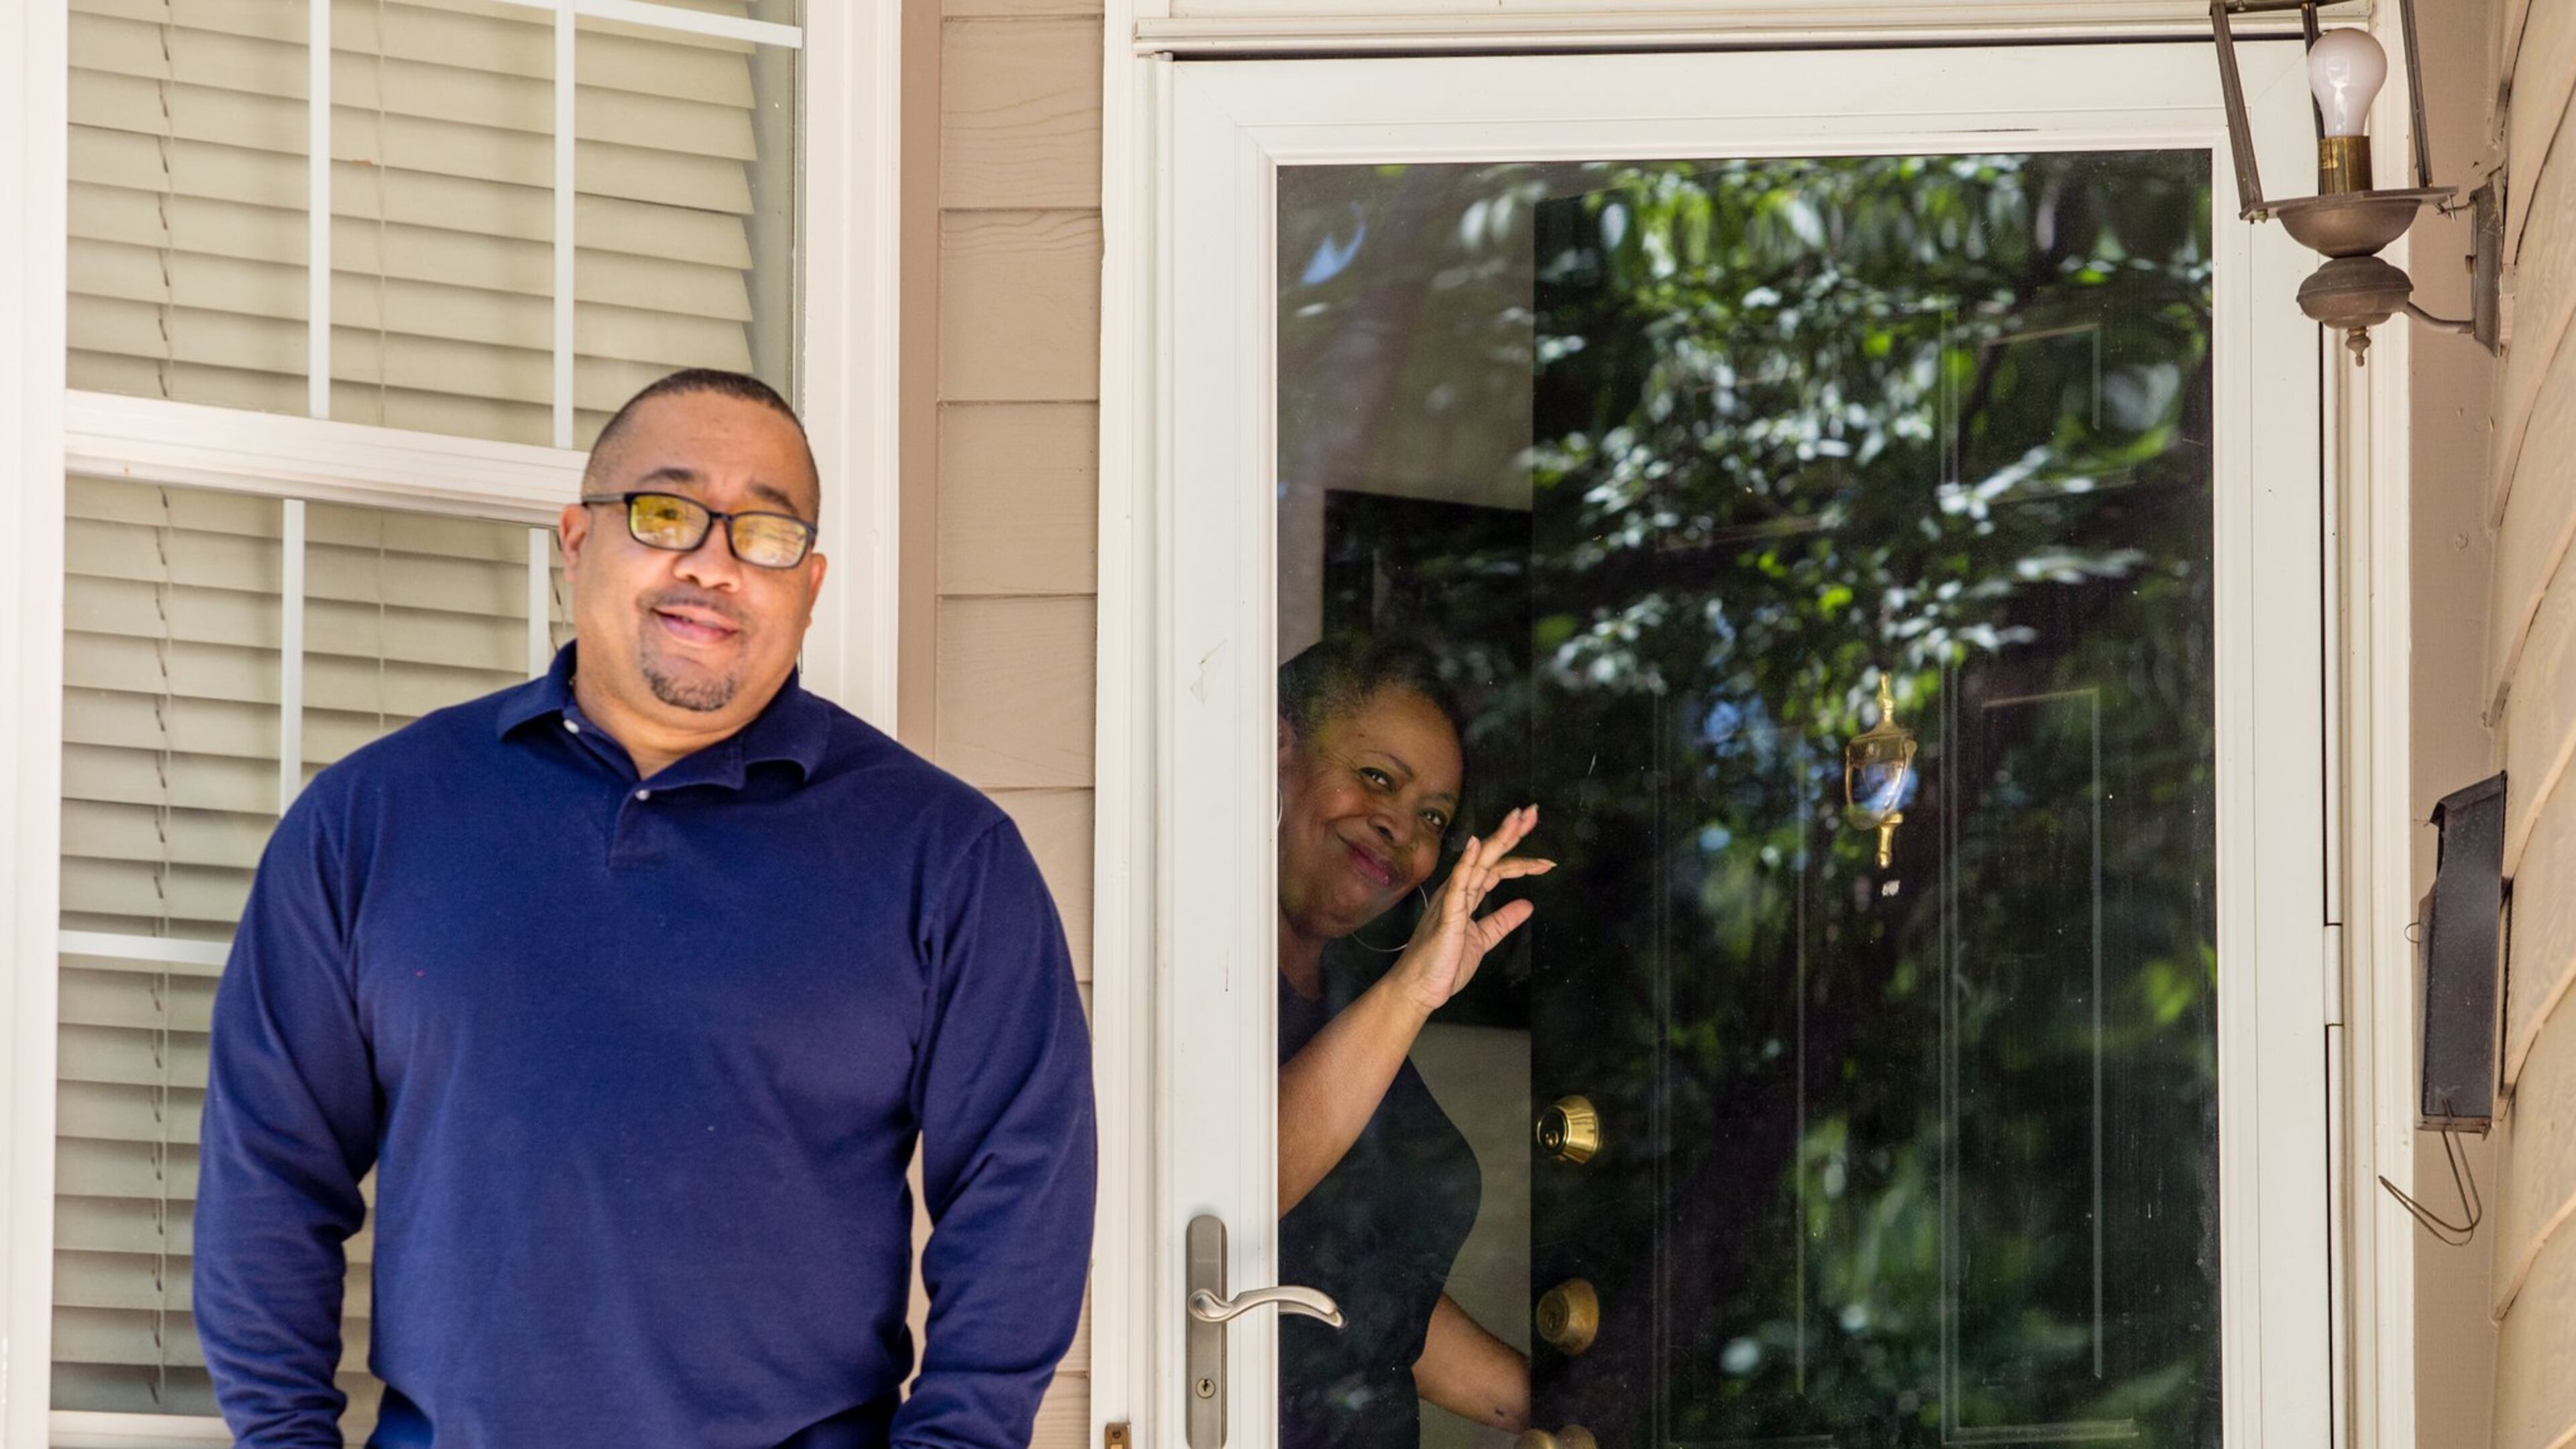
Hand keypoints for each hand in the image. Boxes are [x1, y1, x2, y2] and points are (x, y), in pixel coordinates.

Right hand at [1388, 805, 1553, 1013]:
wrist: (1419, 988)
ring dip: (1498, 839)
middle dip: (1511, 833)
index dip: (1521, 860)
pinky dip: (1468, 862)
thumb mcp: (1482, 939)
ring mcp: (1451, 899)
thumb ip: (1502, 921)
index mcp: (1466, 896)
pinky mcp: (1447, 913)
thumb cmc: (1444, 965)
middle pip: (1489, 855)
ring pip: (1478, 862)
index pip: (1497, 869)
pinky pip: (1459, 883)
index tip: (1547, 860)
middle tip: (1532, 812)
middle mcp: (1458, 890)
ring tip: (1517, 820)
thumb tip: (1527, 905)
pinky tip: (1478, 845)